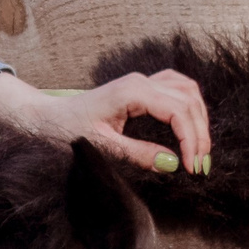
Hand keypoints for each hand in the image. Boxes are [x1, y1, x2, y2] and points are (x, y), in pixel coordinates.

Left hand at [0, 69, 212, 174]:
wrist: (47, 117)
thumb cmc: (68, 130)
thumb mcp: (103, 147)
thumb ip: (139, 155)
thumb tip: (173, 164)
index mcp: (133, 91)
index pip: (178, 112)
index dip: (191, 141)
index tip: (192, 168)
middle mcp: (141, 81)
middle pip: (188, 101)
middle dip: (199, 134)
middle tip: (200, 166)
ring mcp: (142, 81)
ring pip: (187, 90)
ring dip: (199, 119)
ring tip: (199, 151)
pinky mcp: (142, 87)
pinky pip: (177, 88)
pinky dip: (189, 107)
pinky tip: (190, 128)